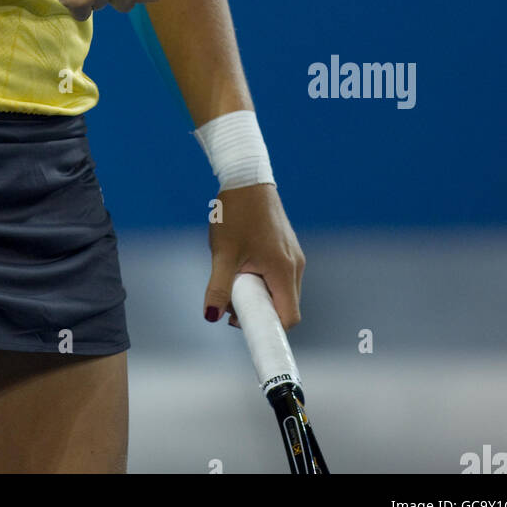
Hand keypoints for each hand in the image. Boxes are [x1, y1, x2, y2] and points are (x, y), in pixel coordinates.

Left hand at [202, 183, 304, 330]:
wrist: (246, 178)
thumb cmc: (236, 213)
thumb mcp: (223, 253)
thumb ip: (218, 287)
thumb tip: (211, 316)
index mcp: (284, 270)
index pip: (288, 318)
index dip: (268, 329)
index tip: (244, 327)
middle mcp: (295, 266)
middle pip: (284, 307)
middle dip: (258, 310)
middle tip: (230, 300)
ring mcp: (293, 256)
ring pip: (281, 291)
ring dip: (258, 295)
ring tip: (233, 277)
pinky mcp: (287, 249)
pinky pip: (279, 276)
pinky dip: (262, 280)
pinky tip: (241, 266)